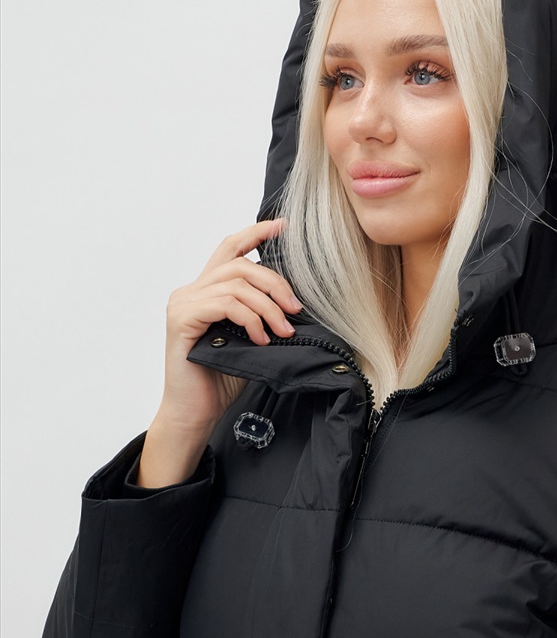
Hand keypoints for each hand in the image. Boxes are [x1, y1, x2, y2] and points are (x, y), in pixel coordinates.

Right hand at [137, 219, 300, 485]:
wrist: (196, 411)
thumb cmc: (222, 377)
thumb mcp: (249, 337)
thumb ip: (259, 312)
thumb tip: (293, 301)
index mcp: (206, 291)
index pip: (230, 249)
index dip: (255, 233)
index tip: (282, 225)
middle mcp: (190, 291)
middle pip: (239, 265)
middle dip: (275, 283)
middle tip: (294, 310)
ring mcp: (183, 304)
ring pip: (235, 284)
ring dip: (267, 306)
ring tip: (282, 331)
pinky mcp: (182, 320)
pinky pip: (224, 304)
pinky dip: (249, 318)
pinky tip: (260, 339)